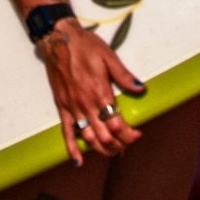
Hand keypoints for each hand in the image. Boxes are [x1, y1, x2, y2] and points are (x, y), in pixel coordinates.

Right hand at [36, 18, 143, 158]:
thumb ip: (124, 76)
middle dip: (120, 145)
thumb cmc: (84, 46)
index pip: (117, 125)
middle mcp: (86, 104)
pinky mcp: (62, 107)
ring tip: (113, 152)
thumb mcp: (109, 57)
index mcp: (100, 93)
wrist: (58, 39)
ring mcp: (73, 107)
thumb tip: (141, 89)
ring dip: (102, 149)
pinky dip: (72, 148)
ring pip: (89, 138)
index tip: (137, 135)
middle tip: (128, 144)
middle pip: (105, 136)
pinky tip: (78, 160)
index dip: (130, 135)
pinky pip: (66, 132)